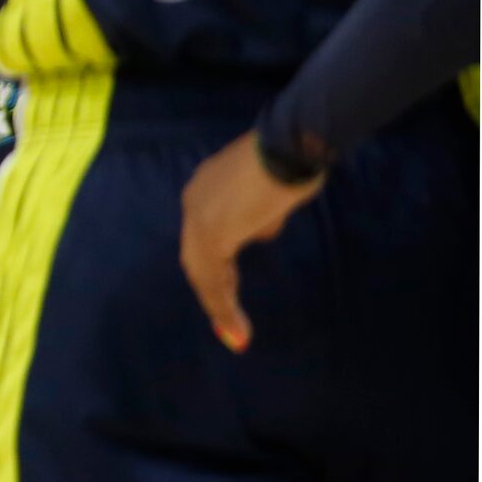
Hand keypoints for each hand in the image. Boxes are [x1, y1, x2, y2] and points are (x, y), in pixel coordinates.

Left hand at [179, 129, 321, 352]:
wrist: (288, 147)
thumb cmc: (288, 163)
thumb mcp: (270, 194)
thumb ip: (258, 213)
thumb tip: (260, 228)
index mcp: (205, 190)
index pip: (204, 237)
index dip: (216, 267)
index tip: (230, 289)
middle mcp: (193, 201)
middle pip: (196, 257)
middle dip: (213, 292)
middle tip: (229, 324)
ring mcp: (199, 216)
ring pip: (202, 270)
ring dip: (218, 305)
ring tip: (235, 334)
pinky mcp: (212, 232)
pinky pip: (213, 276)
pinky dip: (222, 304)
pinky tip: (235, 326)